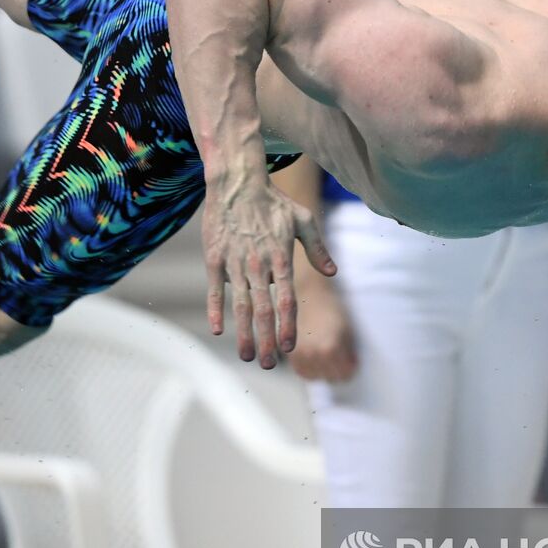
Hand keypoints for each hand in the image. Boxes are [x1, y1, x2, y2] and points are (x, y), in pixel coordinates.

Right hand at [202, 175, 334, 367]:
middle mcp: (259, 265)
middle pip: (264, 311)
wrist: (237, 182)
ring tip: (245, 356)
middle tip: (267, 365)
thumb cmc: (273, 202)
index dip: (287, 326)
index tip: (288, 348)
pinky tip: (218, 329)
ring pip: (241, 306)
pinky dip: (216, 310)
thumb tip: (333, 272)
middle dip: (266, 341)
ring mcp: (235, 263)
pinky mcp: (214, 259)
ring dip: (244, 334)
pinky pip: (215, 290)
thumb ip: (318, 249)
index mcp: (282, 258)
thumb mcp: (303, 220)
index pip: (286, 300)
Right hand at [288, 280, 357, 381]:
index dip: (351, 366)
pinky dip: (310, 369)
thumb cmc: (331, 310)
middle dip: (338, 369)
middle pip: (331, 378)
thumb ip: (349, 353)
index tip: (351, 359)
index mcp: (330, 348)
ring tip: (327, 356)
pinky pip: (302, 372)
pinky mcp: (288, 353)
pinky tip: (315, 357)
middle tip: (340, 356)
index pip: (345, 374)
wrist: (308, 294)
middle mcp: (312, 354)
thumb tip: (350, 368)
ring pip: (316, 377)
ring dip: (323, 371)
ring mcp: (298, 355)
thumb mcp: (347, 331)